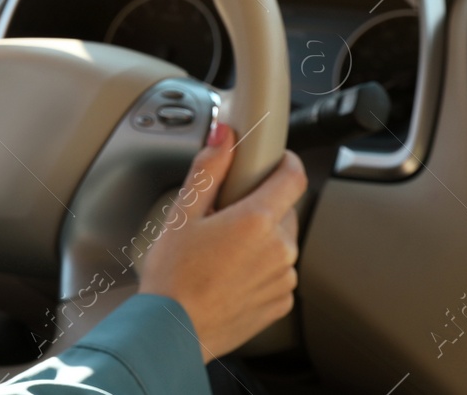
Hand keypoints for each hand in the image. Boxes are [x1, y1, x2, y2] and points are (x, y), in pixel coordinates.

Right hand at [138, 123, 308, 361]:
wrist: (174, 331)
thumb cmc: (172, 274)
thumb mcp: (182, 212)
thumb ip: (209, 169)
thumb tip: (224, 135)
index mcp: (257, 221)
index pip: (293, 178)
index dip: (286, 162)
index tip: (276, 160)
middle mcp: (280, 250)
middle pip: (284, 211)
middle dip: (259, 206)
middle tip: (224, 216)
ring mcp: (284, 279)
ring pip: (281, 244)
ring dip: (260, 239)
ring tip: (221, 251)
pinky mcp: (281, 303)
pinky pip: (278, 273)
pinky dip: (260, 268)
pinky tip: (228, 274)